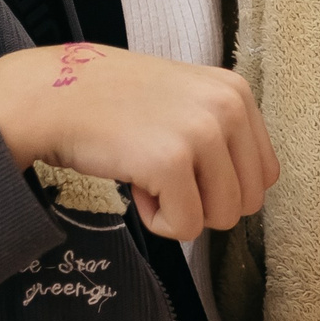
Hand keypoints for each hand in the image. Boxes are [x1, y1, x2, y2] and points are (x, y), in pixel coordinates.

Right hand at [0, 44, 280, 240]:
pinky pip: (186, 228)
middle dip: (205, 204)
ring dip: (181, 212)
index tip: (184, 167)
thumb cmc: (114, 104)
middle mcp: (228, 107)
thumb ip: (223, 134)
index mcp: (237, 92)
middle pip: (248, 201)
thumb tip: (249, 192)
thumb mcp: (187, 99)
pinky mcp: (171, 162)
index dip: (222, 186)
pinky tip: (134, 183)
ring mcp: (202, 133)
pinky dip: (157, 221)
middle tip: (163, 175)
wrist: (54, 95)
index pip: (265, 174)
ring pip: (222, 218)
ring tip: (148, 175)